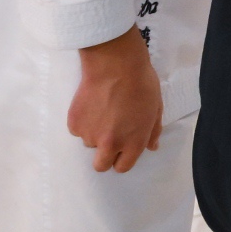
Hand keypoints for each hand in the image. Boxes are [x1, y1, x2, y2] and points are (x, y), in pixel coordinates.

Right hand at [68, 26, 163, 172]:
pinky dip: (84, 121)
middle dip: (104, 156)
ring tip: (103, 110)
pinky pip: (78, 129)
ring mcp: (89, 135)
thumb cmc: (141, 83)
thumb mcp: (156, 108)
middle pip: (101, 165)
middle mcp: (110, 144)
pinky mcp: (74, 124)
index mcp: (133, 142)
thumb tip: (151, 147)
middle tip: (108, 137)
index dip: (123, 159)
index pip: (123, 167)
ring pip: (89, 143)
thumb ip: (153, 131)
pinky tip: (92, 104)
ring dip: (95, 133)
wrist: (115, 65)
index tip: (122, 150)